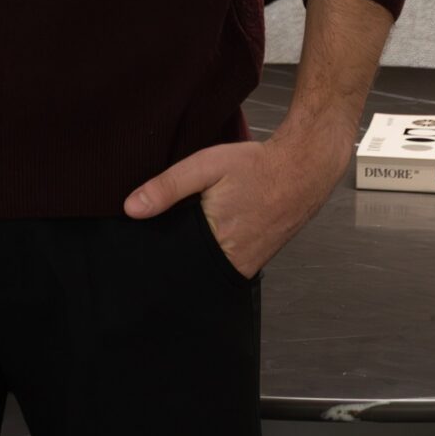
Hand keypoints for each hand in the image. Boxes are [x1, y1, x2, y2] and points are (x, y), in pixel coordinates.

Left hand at [121, 120, 355, 279]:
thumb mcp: (206, 165)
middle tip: (165, 238)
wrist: (303, 168)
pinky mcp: (257, 261)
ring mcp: (248, 265)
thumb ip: (168, 187)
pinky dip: (214, 254)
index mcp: (215, 242)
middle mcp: (232, 262)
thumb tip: (131, 208)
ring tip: (187, 236)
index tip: (142, 250)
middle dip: (174, 258)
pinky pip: (226, 266)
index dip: (156, 256)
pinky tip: (211, 235)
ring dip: (195, 256)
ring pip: (207, 269)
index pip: (173, 263)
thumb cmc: (257, 166)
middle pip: (189, 269)